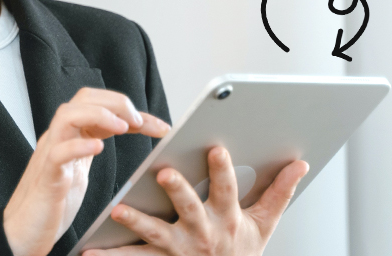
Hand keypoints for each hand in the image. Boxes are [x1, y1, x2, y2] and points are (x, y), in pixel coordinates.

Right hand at [3, 87, 170, 255]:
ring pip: (67, 115)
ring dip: (99, 115)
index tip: (159, 125)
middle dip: (116, 103)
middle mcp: (58, 139)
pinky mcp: (47, 178)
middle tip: (139, 120)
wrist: (23, 233)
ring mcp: (50, 155)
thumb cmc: (51, 203)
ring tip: (122, 126)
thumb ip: (91, 148)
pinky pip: (59, 153)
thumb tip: (121, 135)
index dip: (130, 110)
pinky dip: (79, 146)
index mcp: (68, 136)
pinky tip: (98, 147)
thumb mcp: (79, 170)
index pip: (97, 105)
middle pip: (82, 99)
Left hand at [85, 147, 308, 255]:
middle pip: (190, 209)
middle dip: (178, 191)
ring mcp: (180, 249)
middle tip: (163, 173)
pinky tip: (90, 250)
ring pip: (156, 234)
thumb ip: (281, 192)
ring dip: (136, 221)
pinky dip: (113, 255)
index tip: (216, 147)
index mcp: (227, 218)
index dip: (223, 170)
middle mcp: (203, 233)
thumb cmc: (243, 251)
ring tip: (117, 210)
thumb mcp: (265, 224)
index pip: (227, 190)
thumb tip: (301, 163)